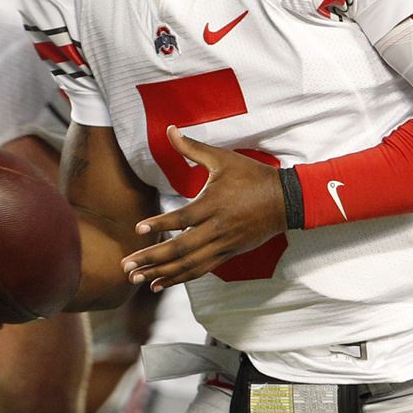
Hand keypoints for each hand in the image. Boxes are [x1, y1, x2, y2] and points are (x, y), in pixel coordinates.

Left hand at [120, 126, 285, 290]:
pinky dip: (179, 278)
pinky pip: (200, 269)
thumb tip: (170, 129)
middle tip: (127, 266)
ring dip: (162, 274)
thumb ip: (193, 147)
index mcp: (214, 204)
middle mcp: (217, 229)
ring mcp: (224, 244)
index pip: (182, 218)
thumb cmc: (252, 176)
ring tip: (137, 279)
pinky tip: (160, 283)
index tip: (138, 229)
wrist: (286, 201)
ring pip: (189, 265)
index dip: (160, 224)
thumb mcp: (223, 159)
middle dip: (152, 259)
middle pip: (181, 249)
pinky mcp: (228, 254)